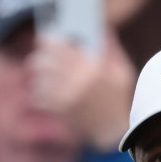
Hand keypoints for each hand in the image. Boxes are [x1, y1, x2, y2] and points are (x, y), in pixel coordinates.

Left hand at [29, 31, 136, 151]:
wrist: (113, 133)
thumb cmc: (119, 100)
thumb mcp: (122, 72)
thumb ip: (111, 49)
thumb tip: (103, 28)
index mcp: (92, 67)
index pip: (60, 46)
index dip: (48, 41)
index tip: (44, 38)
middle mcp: (76, 80)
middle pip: (43, 60)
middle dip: (40, 57)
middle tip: (42, 57)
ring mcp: (65, 96)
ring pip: (38, 77)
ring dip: (39, 74)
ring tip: (43, 74)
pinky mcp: (59, 110)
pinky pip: (38, 95)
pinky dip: (39, 91)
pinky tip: (46, 90)